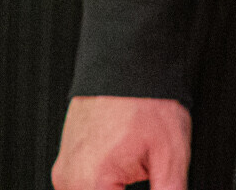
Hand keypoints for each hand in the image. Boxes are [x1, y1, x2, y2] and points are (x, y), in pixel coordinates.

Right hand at [53, 95, 189, 189]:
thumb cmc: (145, 98)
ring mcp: (65, 171)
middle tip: (149, 179)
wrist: (127, 59)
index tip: (157, 189)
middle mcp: (70, 181)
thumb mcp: (171, 156)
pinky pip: (84, 187)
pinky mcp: (68, 162)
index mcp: (91, 183)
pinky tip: (126, 177)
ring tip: (139, 173)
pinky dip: (105, 187)